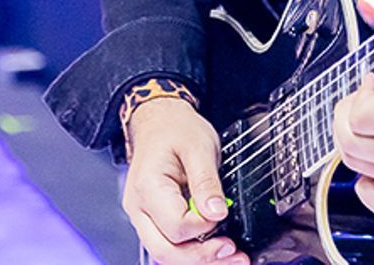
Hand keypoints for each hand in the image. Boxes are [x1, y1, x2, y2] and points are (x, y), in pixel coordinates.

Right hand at [121, 96, 245, 264]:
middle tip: (234, 253)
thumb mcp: (199, 146)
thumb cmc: (175, 130)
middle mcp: (139, 208)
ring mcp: (143, 217)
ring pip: (167, 254)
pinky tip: (215, 251)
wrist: (159, 121)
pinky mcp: (152, 220)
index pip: (176, 225)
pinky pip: (170, 244)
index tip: (223, 214)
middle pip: (166, 250)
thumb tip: (217, 213)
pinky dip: (193, 252)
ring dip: (200, 260)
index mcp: (148, 187)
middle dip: (202, 257)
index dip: (204, 226)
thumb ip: (207, 182)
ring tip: (232, 257)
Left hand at [333, 0, 373, 217]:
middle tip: (362, 98)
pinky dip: (367, 182)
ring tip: (367, 119)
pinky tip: (373, 158)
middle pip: (351, 143)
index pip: (361, 115)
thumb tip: (367, 1)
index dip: (360, 93)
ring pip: (357, 166)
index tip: (373, 80)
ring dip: (351, 139)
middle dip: (347, 116)